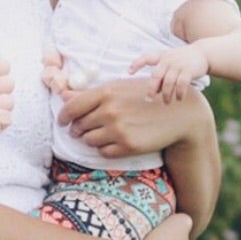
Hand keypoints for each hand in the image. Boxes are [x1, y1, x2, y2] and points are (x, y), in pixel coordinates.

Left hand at [58, 77, 189, 158]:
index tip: (62, 121)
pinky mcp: (128, 146)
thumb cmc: (146, 96)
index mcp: (106, 92)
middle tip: (85, 128)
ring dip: (91, 139)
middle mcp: (110, 111)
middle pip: (79, 126)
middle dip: (78, 128)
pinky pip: (103, 152)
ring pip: (88, 140)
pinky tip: (115, 141)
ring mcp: (119, 129)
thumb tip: (63, 95)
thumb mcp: (120, 87)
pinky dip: (105, 148)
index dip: (63, 116)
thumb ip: (90, 93)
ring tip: (103, 133)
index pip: (72, 107)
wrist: (179, 112)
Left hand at [129, 44, 209, 101]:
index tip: (129, 72)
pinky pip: (181, 84)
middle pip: (156, 75)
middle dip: (151, 89)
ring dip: (167, 94)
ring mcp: (178, 64)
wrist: (203, 53)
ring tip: (167, 102)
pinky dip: (179, 93)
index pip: (146, 58)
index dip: (137, 64)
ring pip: (168, 82)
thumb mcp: (170, 63)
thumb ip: (161, 75)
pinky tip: (179, 98)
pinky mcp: (189, 70)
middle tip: (149, 99)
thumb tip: (153, 92)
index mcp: (161, 56)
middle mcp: (168, 60)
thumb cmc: (182, 60)